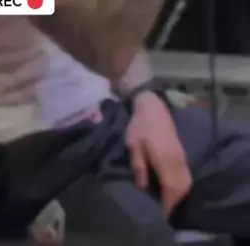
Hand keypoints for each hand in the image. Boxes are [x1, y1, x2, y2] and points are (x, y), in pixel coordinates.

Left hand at [126, 92, 191, 216]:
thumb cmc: (140, 124)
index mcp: (164, 158)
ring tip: (166, 202)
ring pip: (186, 183)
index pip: (170, 188)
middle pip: (181, 188)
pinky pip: (186, 176)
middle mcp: (177, 160)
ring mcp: (182, 156)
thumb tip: (143, 188)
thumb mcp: (133, 145)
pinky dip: (181, 186)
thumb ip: (139, 166)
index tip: (161, 214)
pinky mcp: (182, 153)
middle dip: (174, 202)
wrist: (152, 105)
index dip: (167, 203)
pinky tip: (171, 189)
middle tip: (163, 211)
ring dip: (178, 195)